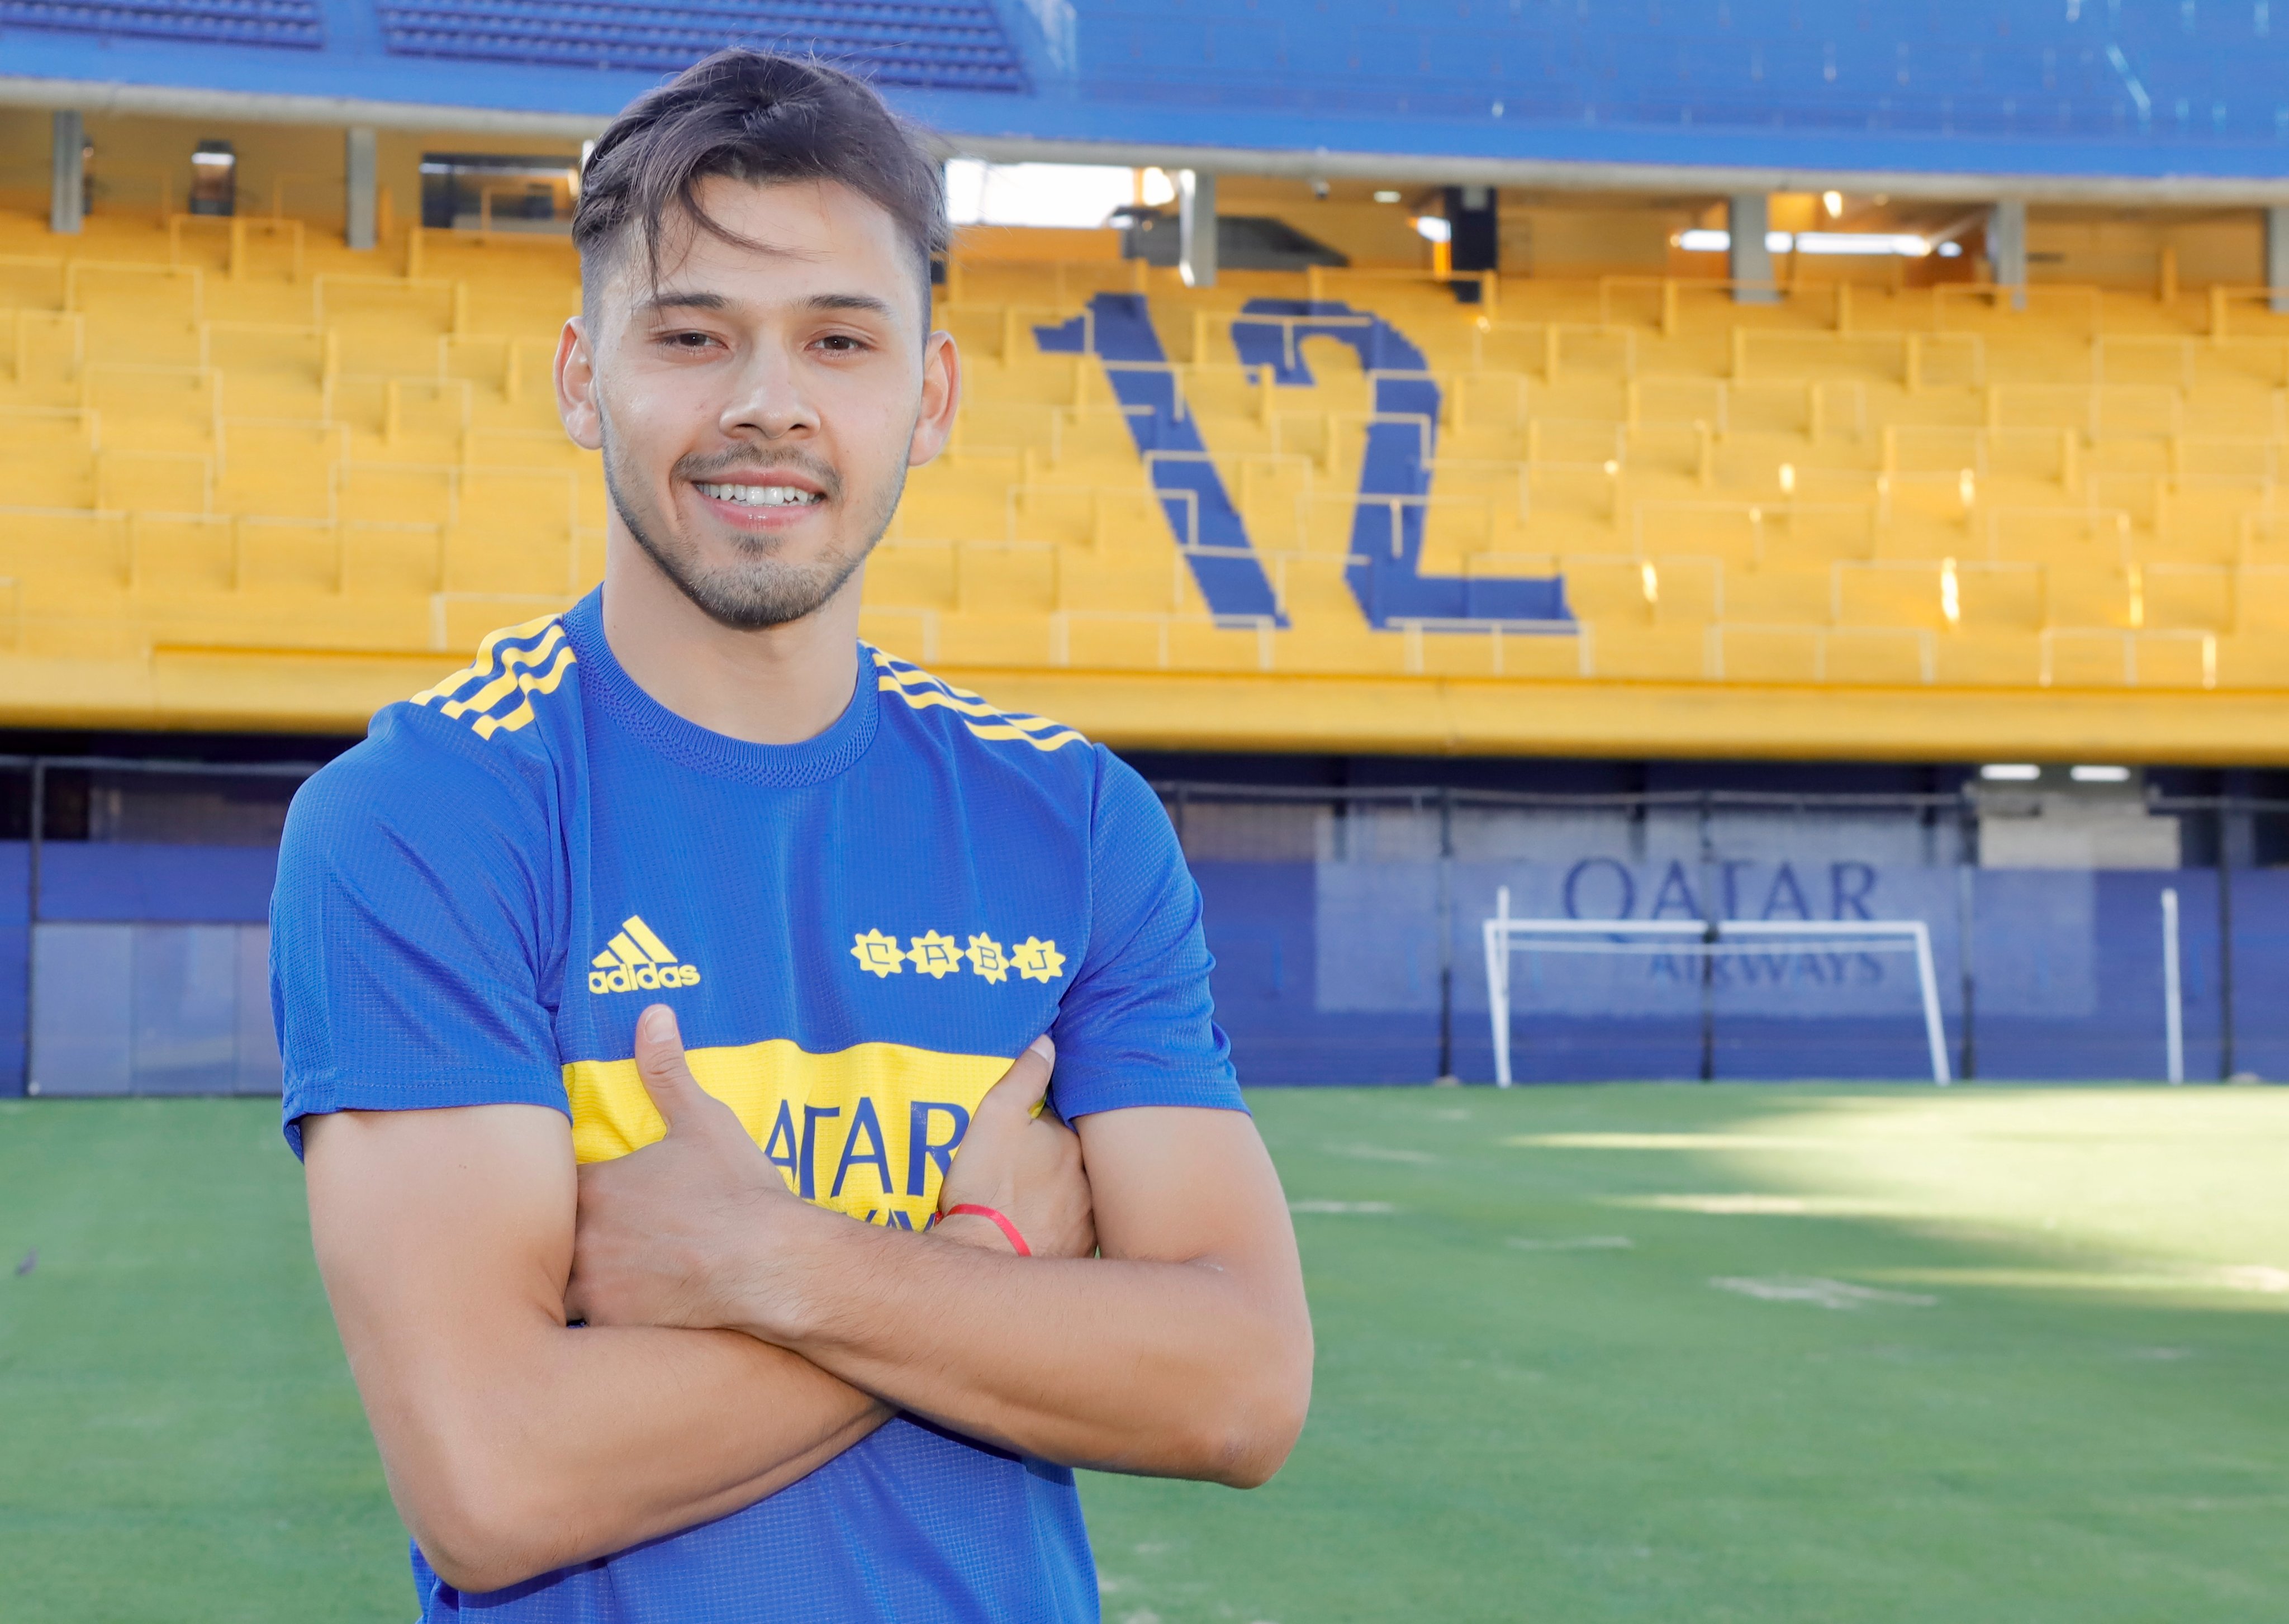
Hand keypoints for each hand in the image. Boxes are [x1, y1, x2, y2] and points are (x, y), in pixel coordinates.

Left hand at [566, 1004, 802, 1329]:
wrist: (771, 1266)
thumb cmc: (738, 1193)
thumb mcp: (704, 1123)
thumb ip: (668, 1071)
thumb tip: (653, 1012)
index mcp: (595, 1188)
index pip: (543, 1187)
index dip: (553, 1193)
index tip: (573, 1196)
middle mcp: (580, 1238)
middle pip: (537, 1240)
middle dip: (547, 1240)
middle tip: (568, 1242)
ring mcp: (592, 1286)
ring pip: (548, 1287)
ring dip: (557, 1283)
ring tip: (575, 1284)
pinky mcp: (612, 1323)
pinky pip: (577, 1326)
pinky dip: (584, 1321)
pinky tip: (600, 1321)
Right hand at [936, 1038, 1095, 1259]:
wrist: (985, 1257)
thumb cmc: (987, 1185)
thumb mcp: (995, 1117)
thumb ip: (1024, 1076)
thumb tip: (1048, 1041)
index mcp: (1072, 1143)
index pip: (1065, 1125)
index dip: (1045, 1126)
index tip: (1025, 1135)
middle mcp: (1090, 1179)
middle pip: (1076, 1162)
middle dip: (1059, 1163)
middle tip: (1026, 1173)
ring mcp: (1088, 1220)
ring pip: (1080, 1198)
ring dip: (1063, 1197)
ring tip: (1032, 1203)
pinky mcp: (1080, 1253)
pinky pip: (1076, 1234)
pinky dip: (1062, 1230)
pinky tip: (1039, 1233)